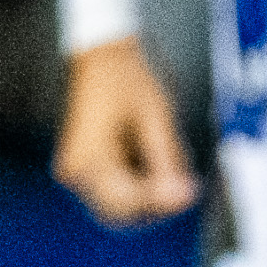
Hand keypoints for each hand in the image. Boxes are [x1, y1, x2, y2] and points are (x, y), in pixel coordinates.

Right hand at [54, 37, 199, 225]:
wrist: (102, 56)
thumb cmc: (126, 79)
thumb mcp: (155, 118)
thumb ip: (168, 161)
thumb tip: (184, 196)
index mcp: (89, 156)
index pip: (126, 199)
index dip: (161, 201)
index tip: (190, 192)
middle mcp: (76, 169)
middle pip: (120, 210)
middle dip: (155, 203)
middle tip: (184, 185)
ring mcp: (77, 170)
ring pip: (117, 205)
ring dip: (147, 197)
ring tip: (168, 167)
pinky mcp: (85, 168)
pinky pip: (113, 191)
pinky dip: (138, 184)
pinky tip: (152, 161)